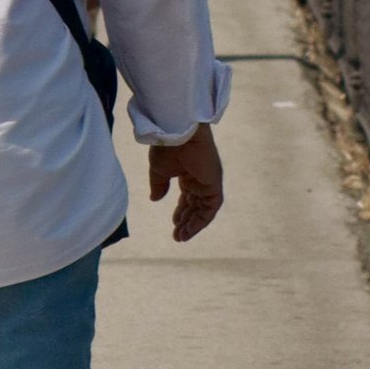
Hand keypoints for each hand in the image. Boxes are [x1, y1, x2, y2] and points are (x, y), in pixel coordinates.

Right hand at [149, 123, 223, 242]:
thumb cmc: (167, 147)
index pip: (188, 197)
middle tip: (177, 235)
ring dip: (194, 223)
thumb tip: (155, 199)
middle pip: (196, 205)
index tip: (174, 224)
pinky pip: (211, 207)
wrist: (176, 132)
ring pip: (204, 208)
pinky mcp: (214, 183)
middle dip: (187, 221)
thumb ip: (159, 186)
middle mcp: (200, 178)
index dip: (181, 211)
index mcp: (188, 173)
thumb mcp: (158, 170)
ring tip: (181, 236)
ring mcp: (209, 181)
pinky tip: (190, 229)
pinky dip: (202, 219)